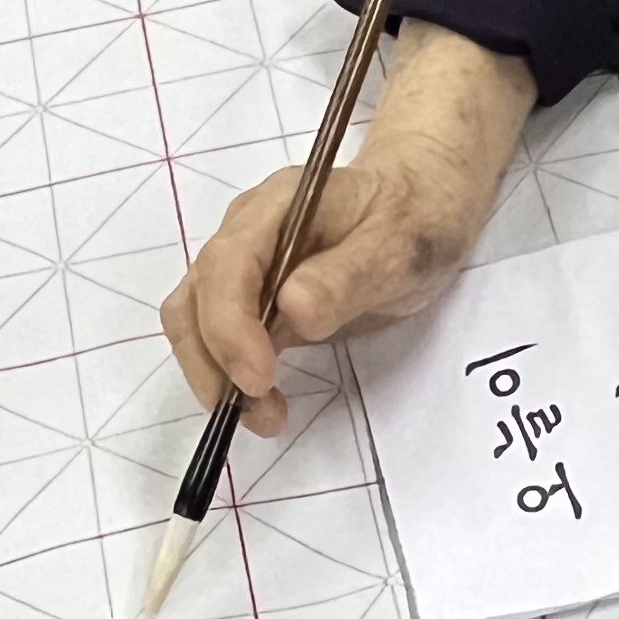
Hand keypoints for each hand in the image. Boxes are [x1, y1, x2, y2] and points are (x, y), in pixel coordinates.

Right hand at [160, 20, 533, 429]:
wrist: (422, 202)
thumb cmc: (416, 218)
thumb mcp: (401, 245)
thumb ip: (348, 274)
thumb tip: (291, 307)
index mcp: (279, 207)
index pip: (228, 264)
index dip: (230, 325)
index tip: (258, 378)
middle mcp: (247, 231)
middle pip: (196, 298)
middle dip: (216, 362)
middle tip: (262, 412)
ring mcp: (245, 265)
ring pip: (195, 321)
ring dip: (215, 375)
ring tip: (265, 416)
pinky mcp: (253, 298)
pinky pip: (219, 336)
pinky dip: (228, 374)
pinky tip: (265, 401)